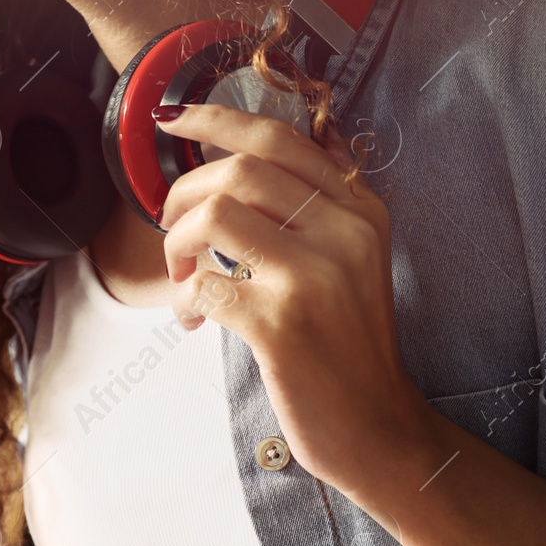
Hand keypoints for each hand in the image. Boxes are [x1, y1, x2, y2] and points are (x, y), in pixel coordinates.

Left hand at [156, 104, 436, 494]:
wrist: (376, 427)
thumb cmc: (346, 344)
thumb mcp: (352, 260)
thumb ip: (316, 205)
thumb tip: (259, 148)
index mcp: (360, 209)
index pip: (280, 139)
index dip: (214, 119)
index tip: (169, 120)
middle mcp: (344, 232)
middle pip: (237, 169)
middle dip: (182, 194)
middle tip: (173, 233)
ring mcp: (314, 277)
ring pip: (214, 215)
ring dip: (177, 244)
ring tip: (182, 276)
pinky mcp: (281, 323)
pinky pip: (201, 283)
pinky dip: (181, 299)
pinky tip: (193, 319)